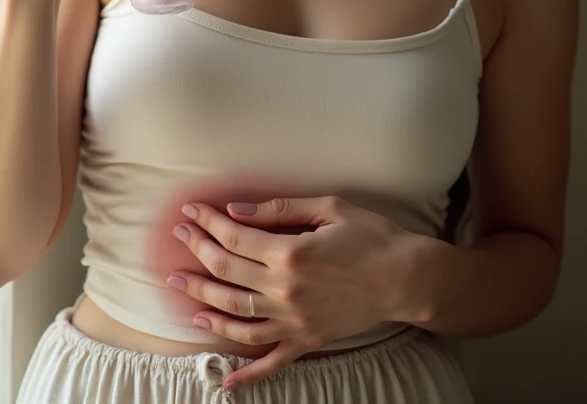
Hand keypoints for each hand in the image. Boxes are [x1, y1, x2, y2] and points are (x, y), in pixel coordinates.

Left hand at [166, 195, 419, 391]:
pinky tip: (224, 379)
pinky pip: (272, 361)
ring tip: (182, 289)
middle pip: (227, 273)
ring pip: (236, 316)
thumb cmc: (371, 236)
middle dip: (197, 253)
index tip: (191, 213)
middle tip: (179, 239)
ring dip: (204, 303)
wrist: (407, 277)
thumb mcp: (328, 208)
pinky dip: (247, 373)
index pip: (234, 237)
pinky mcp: (308, 339)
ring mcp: (295, 319)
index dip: (208, 222)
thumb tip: (236, 210)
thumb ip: (279, 210)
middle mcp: (285, 289)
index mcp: (289, 252)